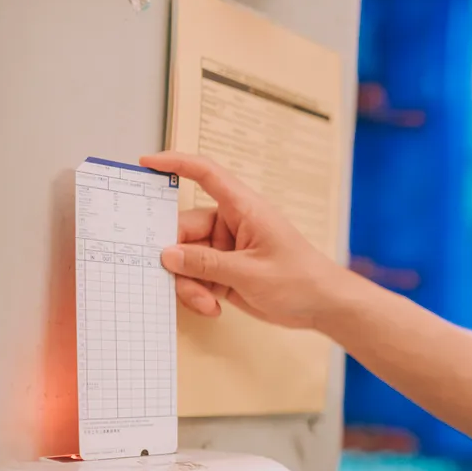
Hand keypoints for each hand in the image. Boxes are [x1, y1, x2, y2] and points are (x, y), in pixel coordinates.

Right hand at [139, 151, 336, 329]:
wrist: (324, 306)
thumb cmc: (300, 280)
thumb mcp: (249, 273)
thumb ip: (205, 264)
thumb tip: (167, 255)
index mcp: (243, 209)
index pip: (206, 175)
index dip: (176, 163)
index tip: (147, 162)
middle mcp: (231, 225)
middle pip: (184, 230)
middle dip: (178, 260)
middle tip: (181, 285)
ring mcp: (227, 250)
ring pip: (187, 260)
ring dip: (189, 284)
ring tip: (206, 304)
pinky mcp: (226, 273)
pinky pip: (196, 278)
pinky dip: (198, 294)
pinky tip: (213, 308)